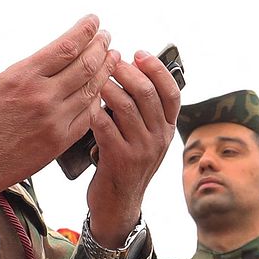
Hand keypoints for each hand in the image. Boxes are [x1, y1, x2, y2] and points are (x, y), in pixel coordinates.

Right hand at [0, 13, 115, 210]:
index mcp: (21, 78)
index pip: (65, 47)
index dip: (85, 31)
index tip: (94, 20)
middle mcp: (42, 98)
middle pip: (85, 65)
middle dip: (100, 47)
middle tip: (107, 36)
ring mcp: (54, 122)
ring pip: (91, 91)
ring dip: (105, 71)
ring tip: (112, 57)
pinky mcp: (58, 144)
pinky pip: (88, 117)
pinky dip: (98, 101)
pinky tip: (102, 91)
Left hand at [83, 49, 180, 244]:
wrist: (118, 205)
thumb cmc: (125, 162)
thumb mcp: (144, 138)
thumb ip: (143, 110)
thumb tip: (131, 69)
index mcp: (167, 129)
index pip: (171, 92)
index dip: (156, 69)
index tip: (139, 53)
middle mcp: (159, 138)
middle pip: (148, 94)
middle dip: (128, 73)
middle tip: (112, 62)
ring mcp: (141, 150)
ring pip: (126, 107)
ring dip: (109, 89)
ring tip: (98, 80)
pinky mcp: (119, 160)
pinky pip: (106, 127)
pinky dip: (95, 112)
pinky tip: (87, 105)